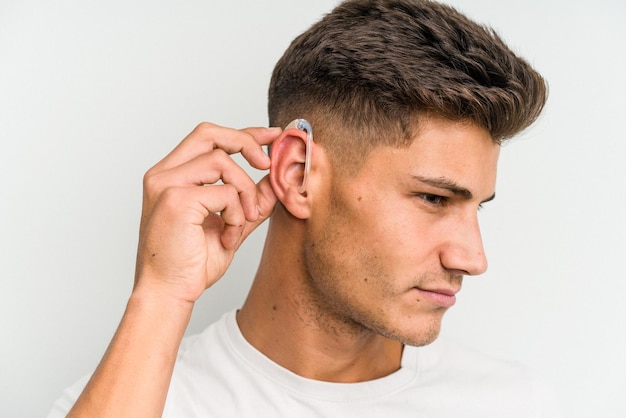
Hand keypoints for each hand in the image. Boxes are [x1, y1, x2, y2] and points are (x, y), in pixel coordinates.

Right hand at [134, 122, 279, 302]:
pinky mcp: (176, 200)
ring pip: (222, 162)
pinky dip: (237, 215)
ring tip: (243, 222)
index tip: (273, 136)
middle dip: (246, 142)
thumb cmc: (192, 263)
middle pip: (209, 133)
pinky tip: (229, 237)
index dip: (244, 134)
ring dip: (244, 192)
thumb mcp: (231, 224)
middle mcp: (163, 174)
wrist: (168, 293)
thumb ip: (252, 200)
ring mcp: (166, 184)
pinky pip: (225, 192)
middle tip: (268, 164)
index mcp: (171, 175)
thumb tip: (277, 179)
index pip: (208, 138)